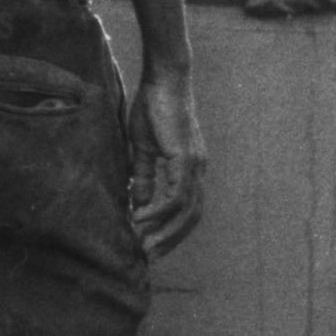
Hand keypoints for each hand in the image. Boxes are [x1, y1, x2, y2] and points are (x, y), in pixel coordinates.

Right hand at [123, 54, 209, 257]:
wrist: (163, 79)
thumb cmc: (152, 108)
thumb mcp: (142, 149)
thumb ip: (142, 176)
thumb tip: (137, 203)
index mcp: (190, 168)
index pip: (186, 209)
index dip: (170, 230)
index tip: (150, 245)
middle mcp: (198, 170)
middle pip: (191, 217)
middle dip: (171, 240)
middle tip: (150, 256)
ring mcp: (195, 165)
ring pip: (187, 211)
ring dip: (166, 231)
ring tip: (144, 245)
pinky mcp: (186, 158)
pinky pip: (176, 195)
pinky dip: (160, 210)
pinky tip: (141, 218)